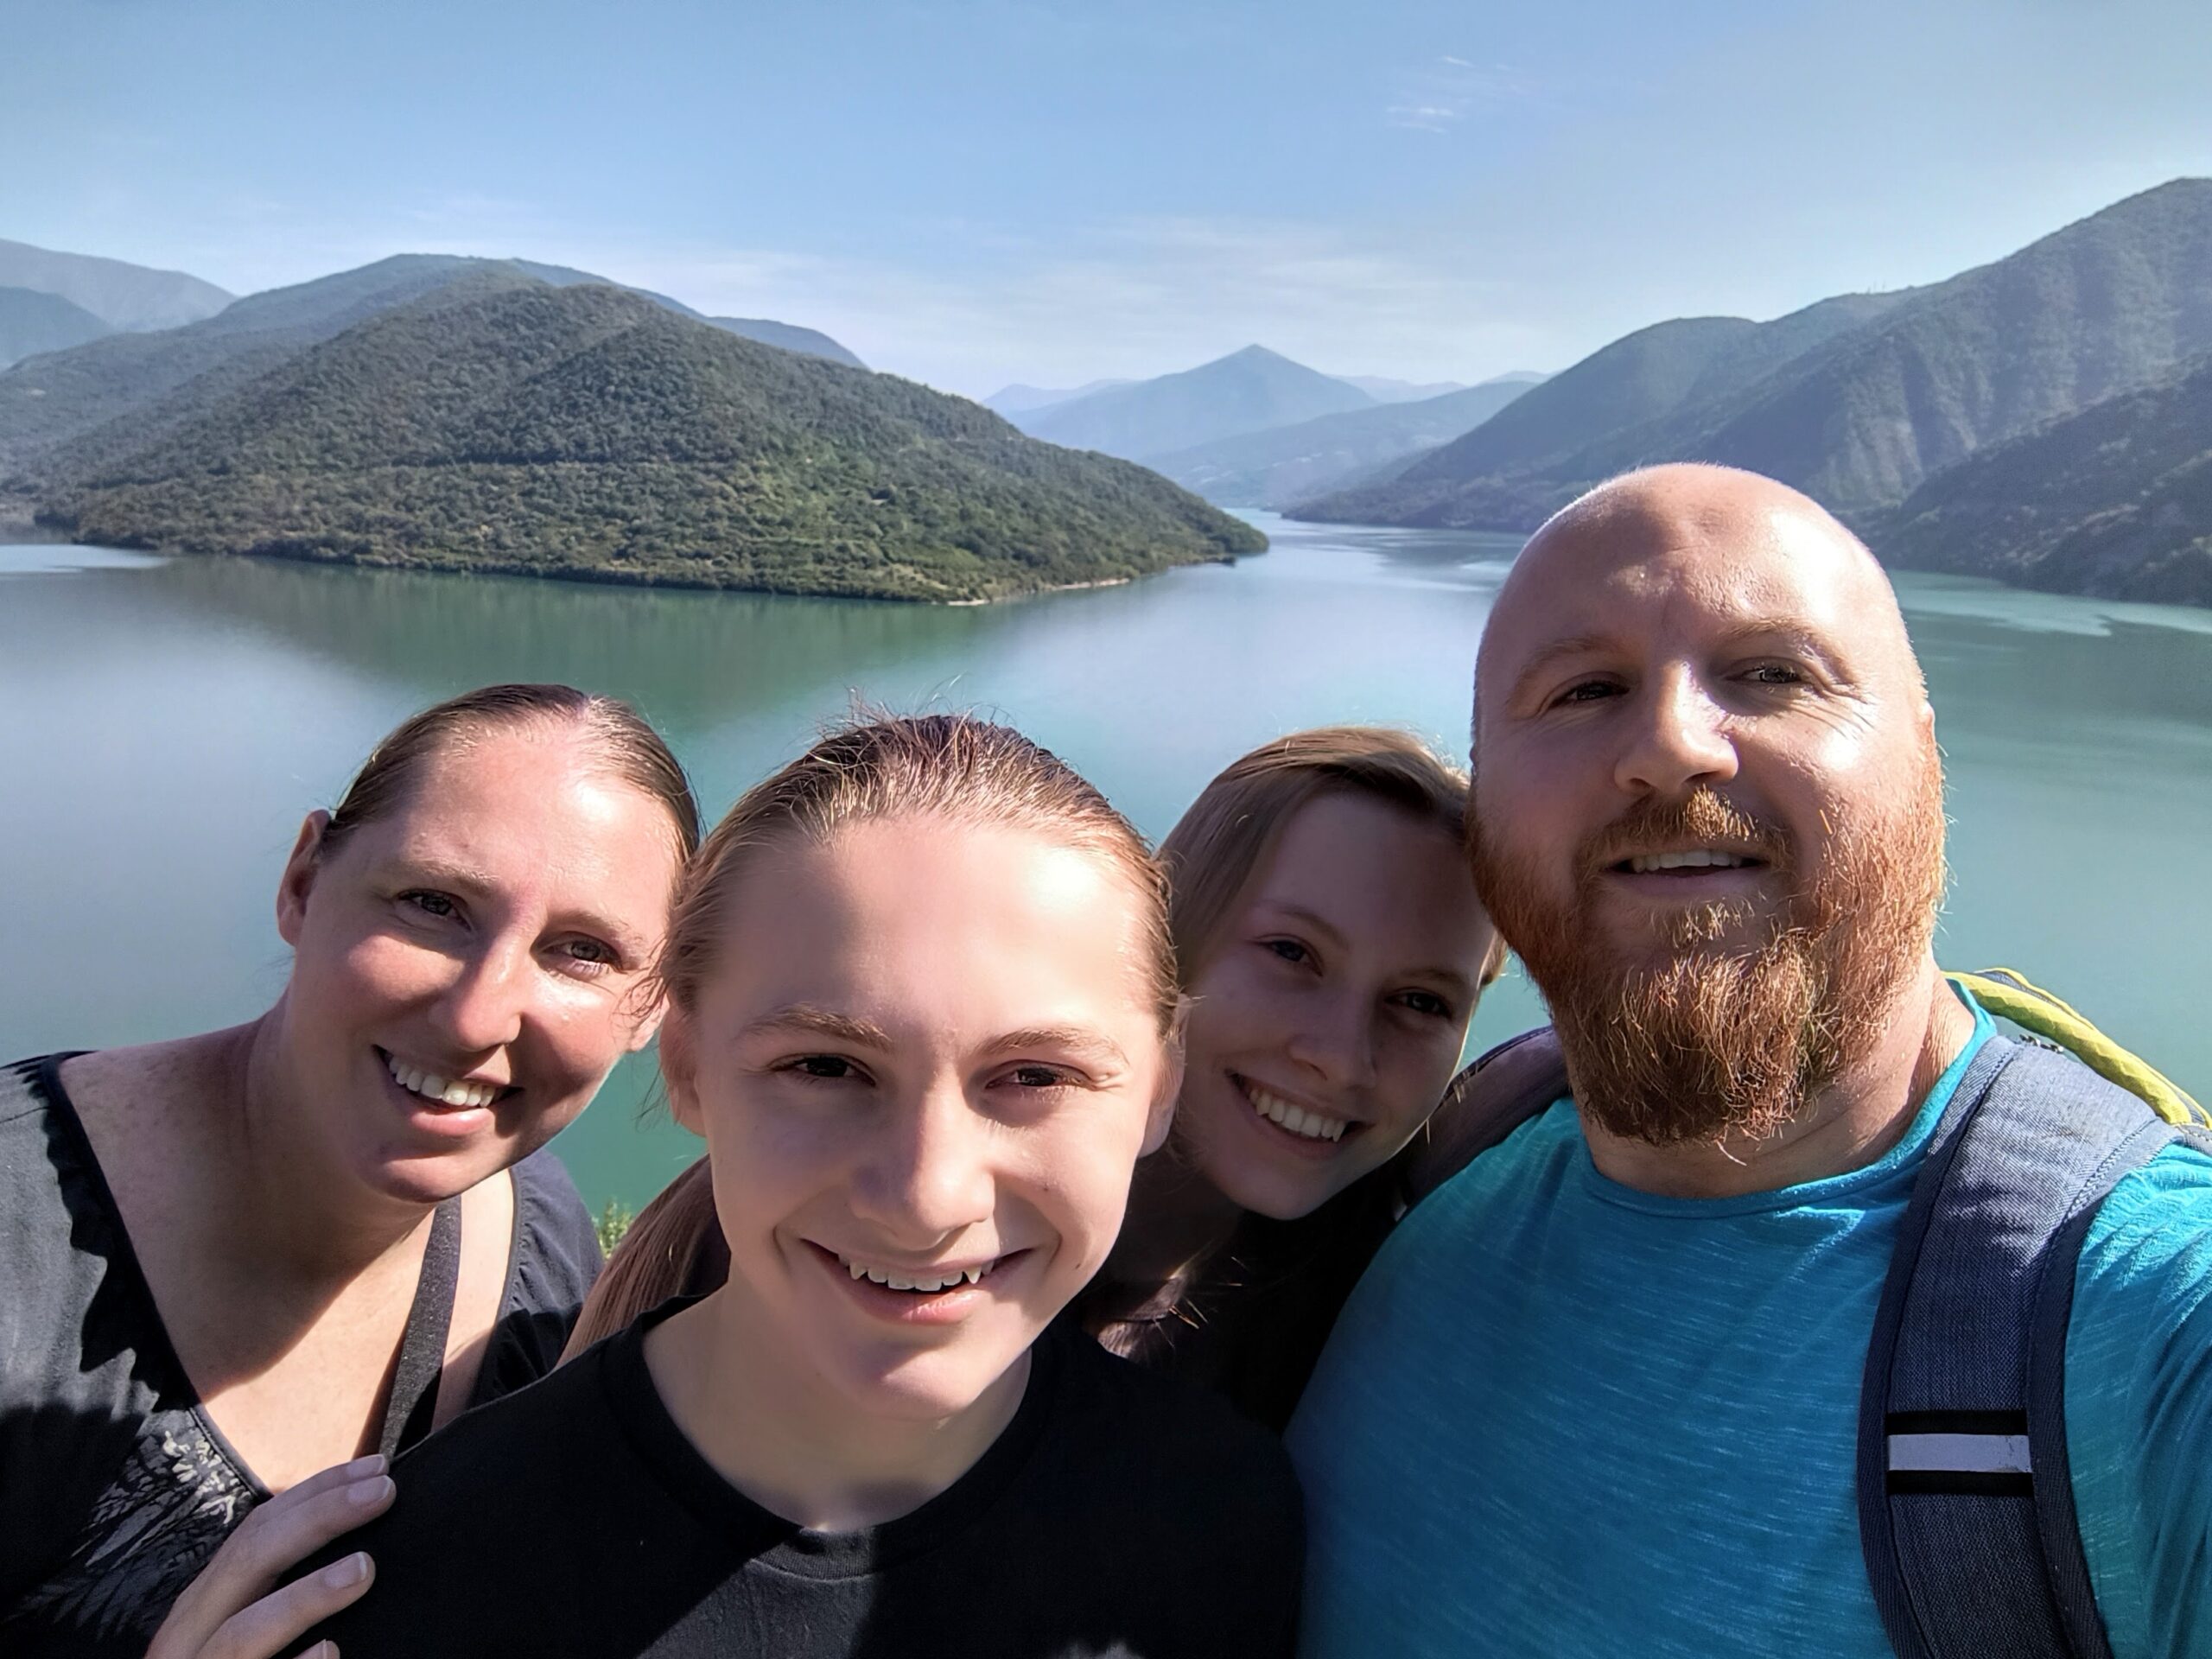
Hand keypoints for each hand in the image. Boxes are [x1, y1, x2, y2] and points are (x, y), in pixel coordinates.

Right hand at [146, 1453, 394, 1658]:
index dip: (313, 1493)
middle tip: (385, 1491)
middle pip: (247, 1564)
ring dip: (303, 1599)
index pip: (254, 1533)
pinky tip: (329, 1654)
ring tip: (364, 1570)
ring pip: (241, 1636)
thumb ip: (274, 1590)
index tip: (374, 1467)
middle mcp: (189, 1639)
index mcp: (203, 1609)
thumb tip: (354, 1544)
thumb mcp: (243, 1628)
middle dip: (318, 1520)